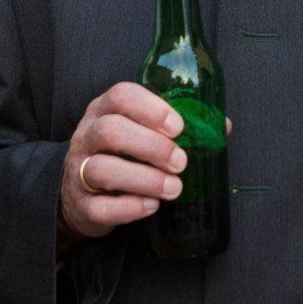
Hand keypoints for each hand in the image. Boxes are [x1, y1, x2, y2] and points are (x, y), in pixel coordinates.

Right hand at [59, 83, 188, 240]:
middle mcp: (87, 136)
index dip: (151, 109)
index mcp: (105, 110)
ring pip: (102, 169)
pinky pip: (100, 207)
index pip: (121, 96)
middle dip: (151, 146)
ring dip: (144, 179)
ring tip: (174, 188)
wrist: (80, 194)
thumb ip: (176, 127)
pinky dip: (129, 208)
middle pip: (110, 131)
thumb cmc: (122, 155)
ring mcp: (79, 171)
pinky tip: (152, 205)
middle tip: (181, 162)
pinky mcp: (81, 205)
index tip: (179, 127)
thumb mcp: (140, 132)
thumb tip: (223, 126)